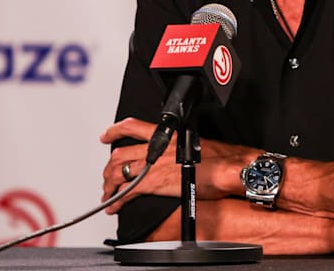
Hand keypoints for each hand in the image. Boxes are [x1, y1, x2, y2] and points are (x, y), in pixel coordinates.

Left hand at [99, 118, 256, 213]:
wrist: (226, 168)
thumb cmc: (219, 159)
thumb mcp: (194, 145)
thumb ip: (178, 149)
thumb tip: (173, 156)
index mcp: (167, 135)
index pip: (133, 127)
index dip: (115, 131)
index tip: (107, 136)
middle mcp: (157, 148)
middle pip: (120, 154)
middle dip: (109, 168)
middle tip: (107, 177)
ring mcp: (153, 165)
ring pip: (118, 171)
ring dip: (109, 185)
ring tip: (108, 194)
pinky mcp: (154, 183)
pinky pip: (127, 191)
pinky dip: (117, 201)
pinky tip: (115, 207)